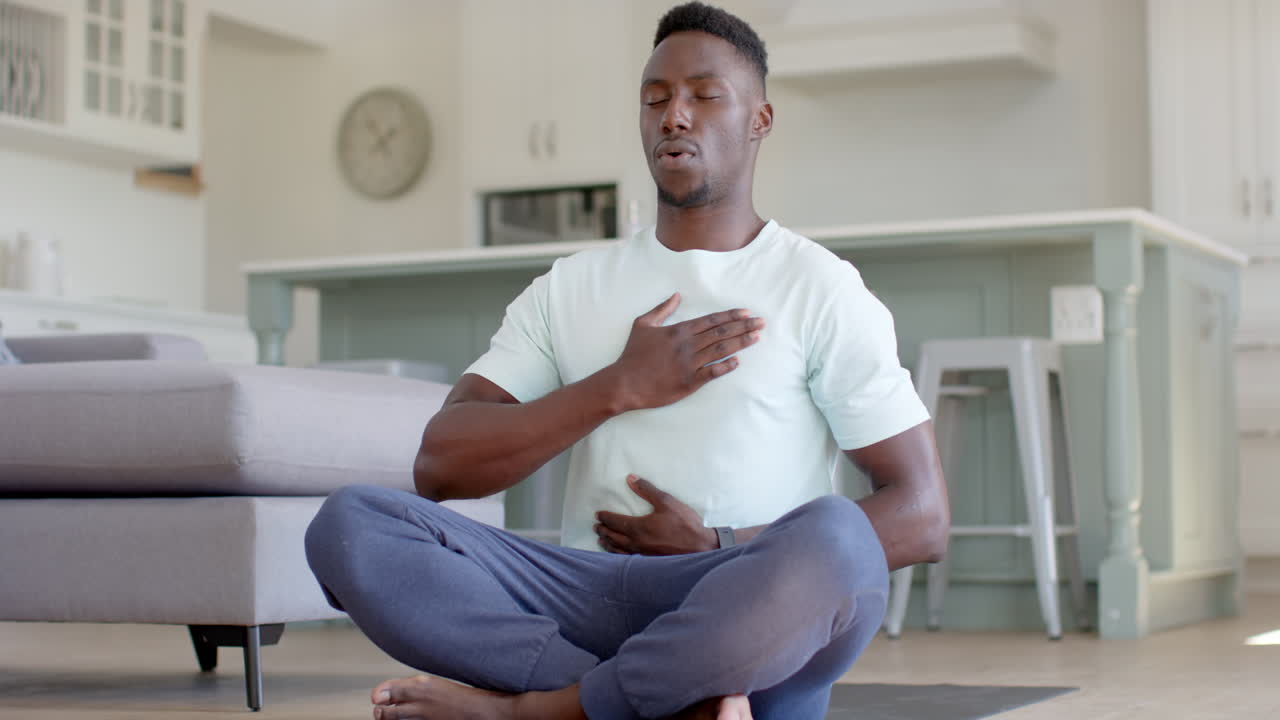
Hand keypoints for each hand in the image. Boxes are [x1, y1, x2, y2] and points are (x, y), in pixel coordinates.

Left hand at [595, 475, 717, 554]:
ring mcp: (642, 554)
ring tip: (602, 540)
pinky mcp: (649, 562)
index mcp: (638, 527)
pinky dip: (618, 555)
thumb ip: (647, 490)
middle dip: (603, 530)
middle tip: (596, 526)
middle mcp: (636, 543)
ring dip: (608, 544)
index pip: (615, 522)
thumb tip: (630, 479)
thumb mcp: (666, 502)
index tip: (598, 514)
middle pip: (613, 536)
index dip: (605, 517)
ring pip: (618, 550)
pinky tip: (618, 554)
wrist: (700, 547)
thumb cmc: (684, 524)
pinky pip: (627, 558)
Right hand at [610, 293, 764, 410]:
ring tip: (756, 337)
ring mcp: (689, 364)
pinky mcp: (689, 382)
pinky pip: (712, 373)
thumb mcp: (643, 324)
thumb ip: (662, 309)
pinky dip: (726, 367)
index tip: (746, 312)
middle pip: (721, 333)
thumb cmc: (633, 355)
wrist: (624, 383)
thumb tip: (676, 295)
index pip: (711, 320)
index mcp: (679, 331)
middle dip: (743, 326)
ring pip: (721, 350)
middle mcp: (688, 345)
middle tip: (761, 322)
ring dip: (741, 343)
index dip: (731, 316)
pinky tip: (737, 362)